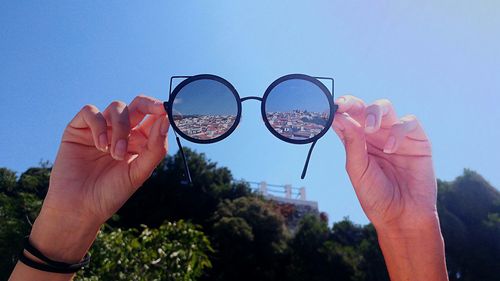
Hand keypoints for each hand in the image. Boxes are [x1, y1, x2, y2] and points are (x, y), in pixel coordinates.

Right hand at [31, 95, 168, 261]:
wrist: (79, 208)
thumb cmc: (111, 193)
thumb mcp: (139, 173)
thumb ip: (155, 148)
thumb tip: (166, 120)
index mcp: (139, 142)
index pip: (153, 118)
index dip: (162, 111)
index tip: (168, 112)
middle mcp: (121, 132)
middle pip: (138, 104)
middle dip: (148, 104)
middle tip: (156, 110)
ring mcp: (100, 129)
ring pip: (117, 107)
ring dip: (120, 128)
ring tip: (115, 154)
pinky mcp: (78, 129)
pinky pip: (91, 111)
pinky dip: (99, 125)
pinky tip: (100, 146)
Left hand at [331, 96, 435, 229]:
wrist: (402, 216)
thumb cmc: (376, 196)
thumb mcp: (358, 170)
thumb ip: (352, 143)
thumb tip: (340, 116)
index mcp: (357, 142)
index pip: (346, 118)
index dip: (338, 109)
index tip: (330, 106)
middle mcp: (375, 136)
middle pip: (363, 107)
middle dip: (353, 103)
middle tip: (345, 106)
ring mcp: (395, 135)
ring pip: (385, 108)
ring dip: (375, 112)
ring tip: (369, 129)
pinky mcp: (417, 140)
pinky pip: (408, 122)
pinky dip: (398, 131)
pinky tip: (391, 148)